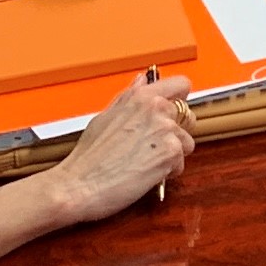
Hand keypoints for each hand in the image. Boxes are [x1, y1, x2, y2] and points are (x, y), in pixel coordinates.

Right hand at [39, 70, 194, 222]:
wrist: (78, 185)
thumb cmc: (88, 157)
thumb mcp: (105, 116)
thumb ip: (129, 97)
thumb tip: (142, 80)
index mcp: (140, 97)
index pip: (181, 84)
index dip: (179, 98)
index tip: (174, 109)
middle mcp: (156, 108)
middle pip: (188, 116)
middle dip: (176, 131)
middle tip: (152, 147)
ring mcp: (165, 129)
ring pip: (186, 142)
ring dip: (172, 154)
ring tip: (146, 162)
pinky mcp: (171, 153)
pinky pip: (181, 163)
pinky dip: (168, 172)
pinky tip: (146, 174)